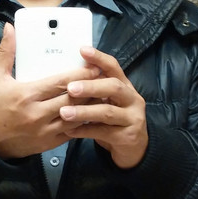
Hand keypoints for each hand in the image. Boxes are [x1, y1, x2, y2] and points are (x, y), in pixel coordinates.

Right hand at [0, 24, 99, 158]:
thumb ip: (6, 52)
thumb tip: (10, 28)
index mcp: (26, 95)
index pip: (60, 83)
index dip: (80, 74)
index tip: (94, 66)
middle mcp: (37, 114)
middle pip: (72, 99)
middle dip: (90, 88)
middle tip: (102, 78)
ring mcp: (44, 131)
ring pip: (75, 116)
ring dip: (89, 106)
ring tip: (101, 95)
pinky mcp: (48, 144)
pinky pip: (71, 132)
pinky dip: (82, 122)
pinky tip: (89, 113)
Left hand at [58, 47, 147, 168]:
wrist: (133, 148)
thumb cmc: (115, 121)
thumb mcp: (108, 102)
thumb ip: (95, 89)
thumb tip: (68, 75)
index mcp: (125, 86)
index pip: (114, 67)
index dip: (99, 58)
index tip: (82, 50)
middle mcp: (132, 99)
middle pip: (113, 87)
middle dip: (91, 86)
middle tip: (70, 88)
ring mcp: (133, 118)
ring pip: (107, 112)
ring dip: (84, 111)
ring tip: (64, 112)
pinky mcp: (128, 136)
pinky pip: (103, 132)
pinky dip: (85, 131)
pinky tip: (70, 130)